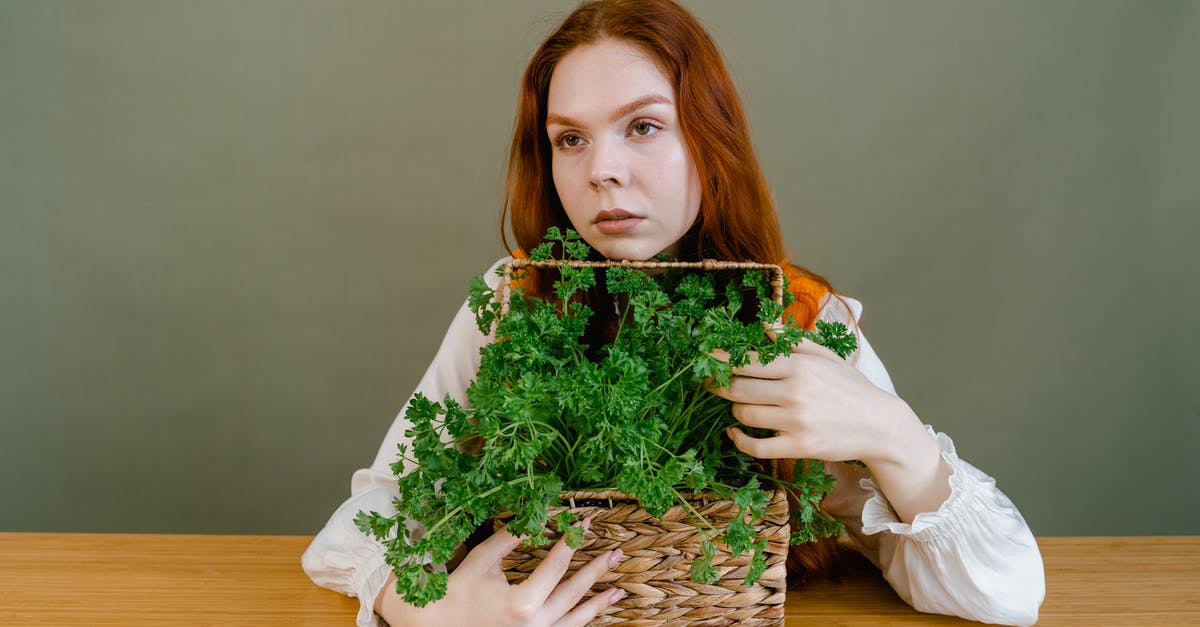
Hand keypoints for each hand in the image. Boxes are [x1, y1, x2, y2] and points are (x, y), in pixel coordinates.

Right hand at [376, 520, 625, 626]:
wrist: (440, 625)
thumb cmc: (458, 591)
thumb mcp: (483, 559)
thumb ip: (511, 537)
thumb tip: (536, 514)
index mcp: (522, 602)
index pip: (556, 565)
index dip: (571, 541)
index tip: (584, 523)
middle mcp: (535, 624)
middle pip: (574, 591)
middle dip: (596, 570)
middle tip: (616, 552)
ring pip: (576, 618)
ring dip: (599, 601)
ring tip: (619, 589)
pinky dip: (584, 619)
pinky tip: (597, 609)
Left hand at [707, 339, 905, 465]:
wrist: (879, 424)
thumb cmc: (849, 387)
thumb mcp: (825, 356)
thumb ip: (792, 340)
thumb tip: (764, 324)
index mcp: (799, 366)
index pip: (747, 360)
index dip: (720, 359)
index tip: (704, 357)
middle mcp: (794, 392)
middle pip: (738, 388)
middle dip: (717, 384)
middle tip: (707, 381)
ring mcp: (795, 422)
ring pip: (744, 414)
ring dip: (733, 409)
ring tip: (736, 404)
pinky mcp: (798, 447)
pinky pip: (756, 447)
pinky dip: (739, 440)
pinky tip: (734, 432)